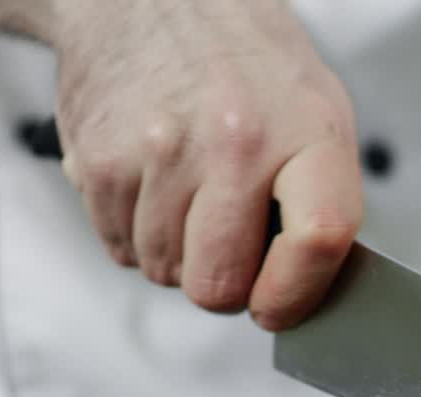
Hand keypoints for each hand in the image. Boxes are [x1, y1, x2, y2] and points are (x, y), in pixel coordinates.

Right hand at [51, 0, 361, 330]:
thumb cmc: (244, 64)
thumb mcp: (316, 115)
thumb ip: (322, 201)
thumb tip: (309, 289)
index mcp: (304, 131)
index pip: (317, 240)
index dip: (295, 294)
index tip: (277, 306)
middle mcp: (233, 142)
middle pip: (219, 285)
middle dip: (225, 283)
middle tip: (229, 246)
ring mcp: (159, 153)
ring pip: (165, 273)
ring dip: (178, 253)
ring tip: (191, 193)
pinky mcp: (98, 162)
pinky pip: (120, 249)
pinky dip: (137, 233)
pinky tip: (155, 184)